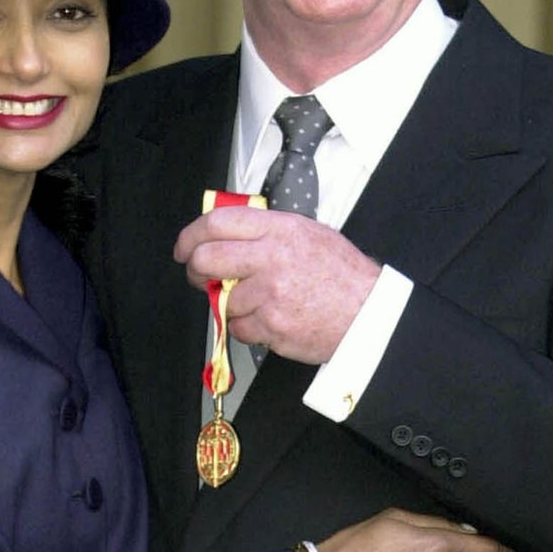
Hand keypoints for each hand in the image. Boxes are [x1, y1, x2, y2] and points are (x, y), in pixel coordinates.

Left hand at [173, 206, 379, 362]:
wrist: (367, 314)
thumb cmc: (341, 276)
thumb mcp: (308, 233)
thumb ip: (267, 230)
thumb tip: (227, 234)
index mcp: (279, 229)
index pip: (217, 223)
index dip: (191, 236)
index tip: (185, 248)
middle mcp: (271, 257)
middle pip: (207, 259)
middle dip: (196, 271)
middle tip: (201, 277)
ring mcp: (270, 293)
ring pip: (223, 300)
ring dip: (232, 304)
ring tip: (260, 302)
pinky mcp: (271, 324)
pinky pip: (238, 328)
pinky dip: (248, 328)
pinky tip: (270, 319)